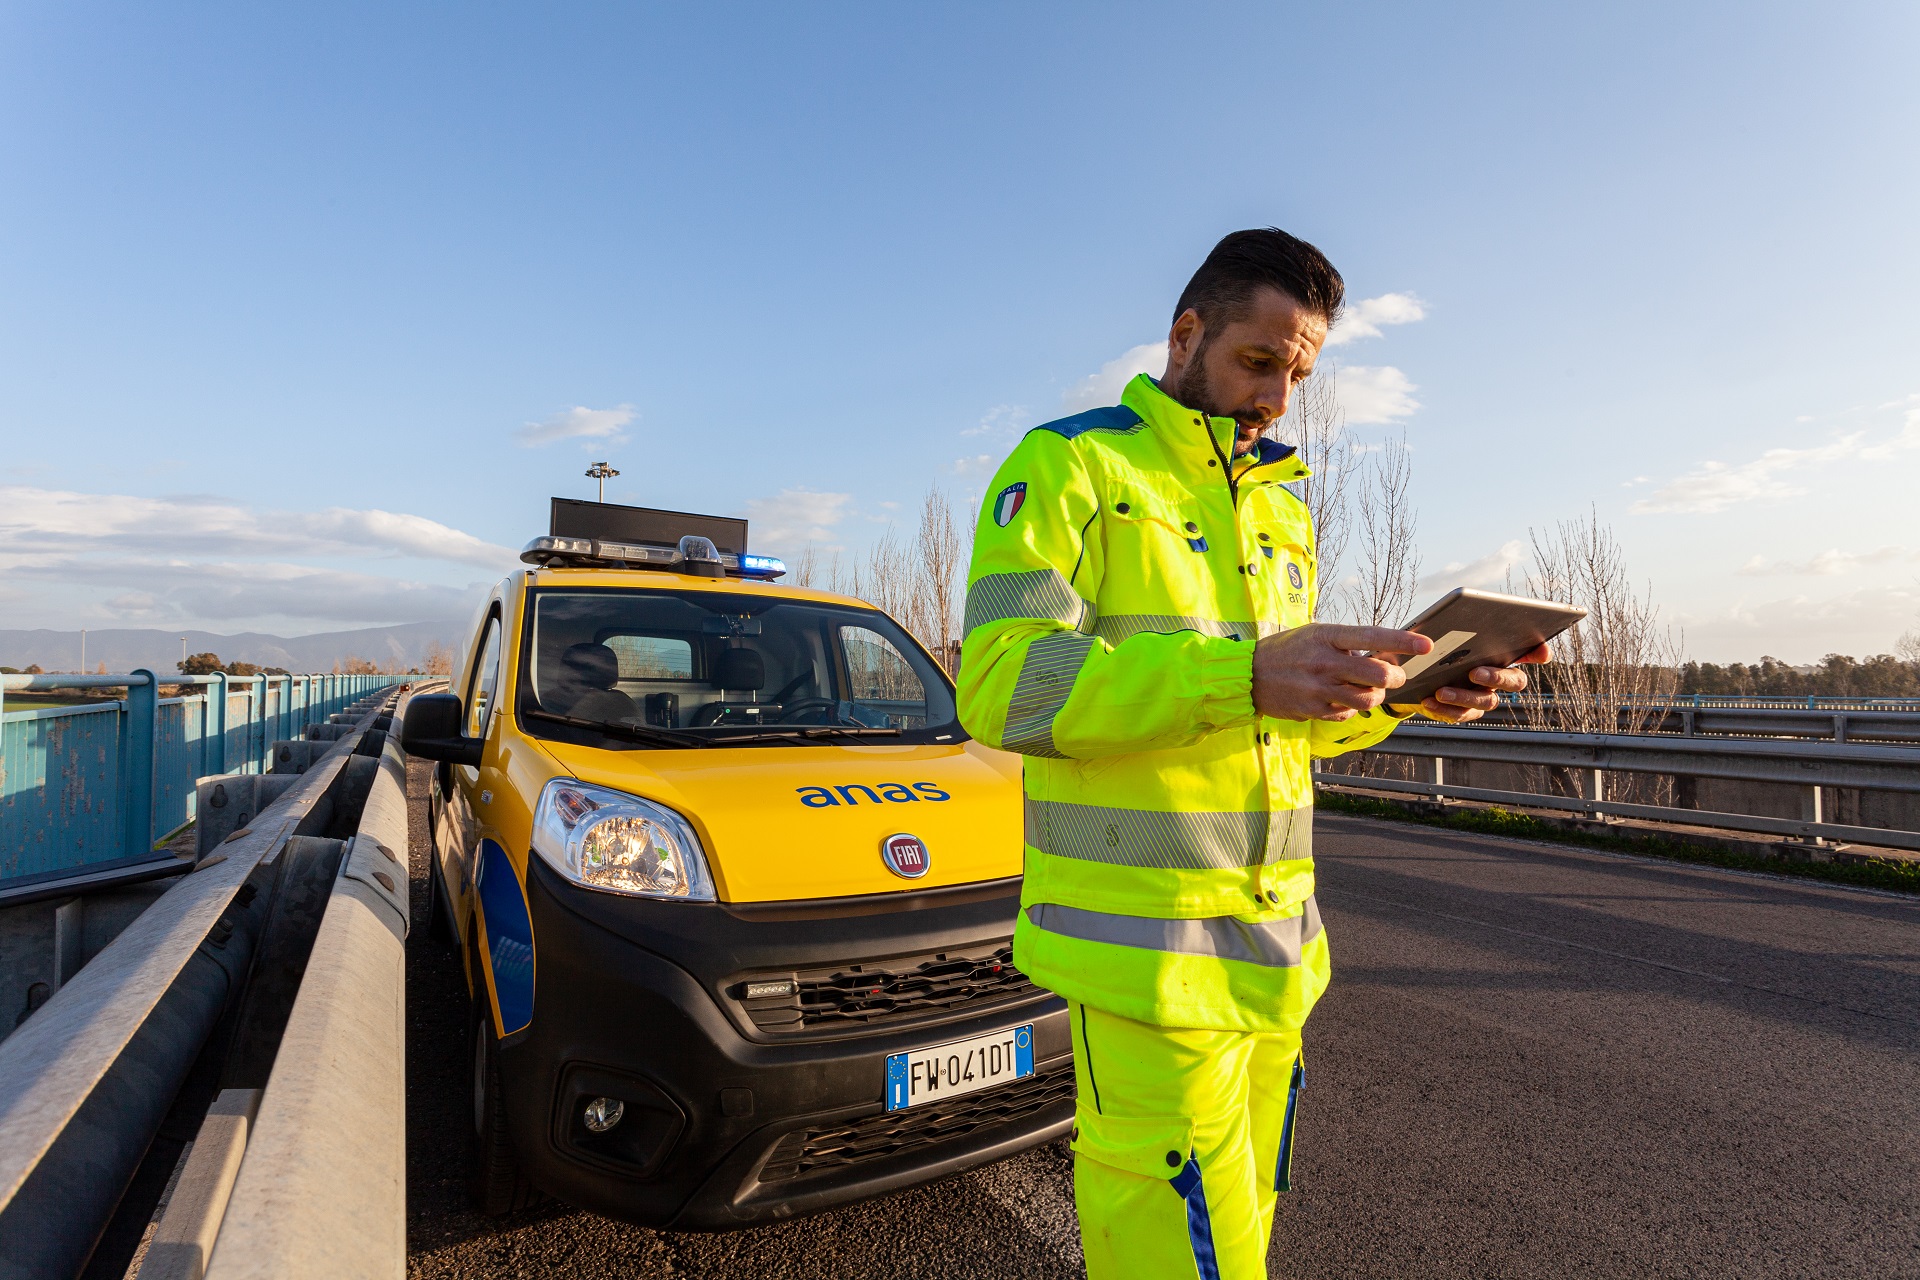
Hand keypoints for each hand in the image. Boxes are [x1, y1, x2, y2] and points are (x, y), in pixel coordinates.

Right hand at [1252, 625, 1433, 721]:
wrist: (1247, 675)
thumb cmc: (1287, 651)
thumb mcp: (1315, 635)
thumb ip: (1347, 644)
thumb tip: (1385, 653)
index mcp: (1326, 636)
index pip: (1372, 636)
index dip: (1403, 641)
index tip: (1427, 645)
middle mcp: (1325, 662)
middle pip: (1378, 674)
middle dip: (1396, 676)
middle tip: (1397, 675)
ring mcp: (1319, 688)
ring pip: (1368, 698)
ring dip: (1378, 696)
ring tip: (1372, 690)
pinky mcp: (1314, 710)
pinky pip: (1348, 712)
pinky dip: (1353, 708)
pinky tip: (1343, 699)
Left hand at [1397, 643, 1550, 722]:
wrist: (1413, 670)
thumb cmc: (1434, 646)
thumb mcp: (1437, 633)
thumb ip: (1442, 631)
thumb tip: (1433, 638)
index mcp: (1501, 652)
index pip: (1530, 651)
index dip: (1539, 652)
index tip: (1542, 654)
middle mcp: (1500, 676)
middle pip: (1515, 681)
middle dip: (1497, 676)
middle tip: (1475, 672)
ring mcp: (1485, 695)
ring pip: (1486, 701)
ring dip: (1464, 696)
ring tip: (1441, 691)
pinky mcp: (1467, 711)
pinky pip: (1461, 714)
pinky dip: (1444, 709)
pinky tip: (1428, 701)